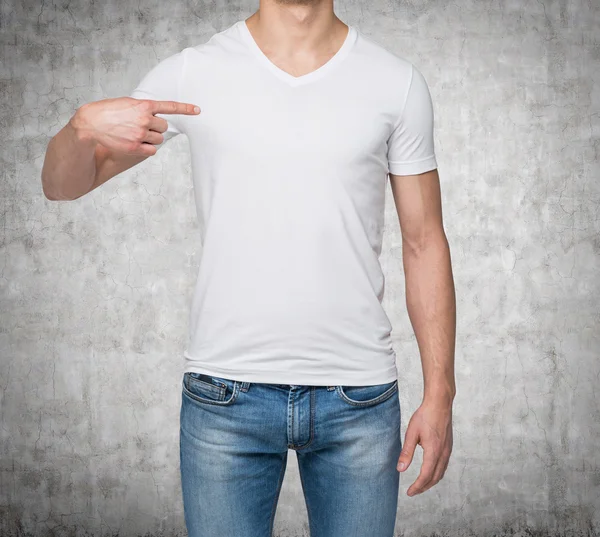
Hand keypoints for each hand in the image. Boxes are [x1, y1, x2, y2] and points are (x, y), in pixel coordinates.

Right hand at [71, 97, 199, 155]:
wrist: (90, 123)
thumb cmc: (107, 111)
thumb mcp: (127, 103)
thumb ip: (143, 108)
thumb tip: (155, 115)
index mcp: (143, 105)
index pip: (169, 107)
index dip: (185, 108)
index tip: (198, 110)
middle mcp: (144, 119)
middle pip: (164, 127)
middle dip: (156, 127)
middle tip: (142, 126)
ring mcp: (140, 134)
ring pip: (158, 139)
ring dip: (151, 138)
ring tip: (135, 133)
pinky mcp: (135, 147)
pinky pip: (152, 150)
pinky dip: (147, 148)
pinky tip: (136, 143)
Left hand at [396, 398, 452, 495]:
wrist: (440, 404)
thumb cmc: (425, 416)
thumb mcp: (411, 433)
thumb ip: (406, 452)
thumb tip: (400, 469)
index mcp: (434, 451)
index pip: (426, 476)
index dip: (418, 486)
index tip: (409, 492)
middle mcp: (443, 453)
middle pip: (435, 477)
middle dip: (424, 487)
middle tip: (413, 491)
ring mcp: (448, 450)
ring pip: (441, 472)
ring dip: (431, 481)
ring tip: (420, 484)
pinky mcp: (448, 446)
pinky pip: (444, 465)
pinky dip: (436, 473)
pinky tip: (430, 471)